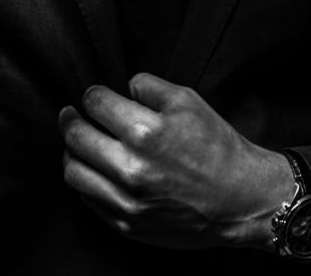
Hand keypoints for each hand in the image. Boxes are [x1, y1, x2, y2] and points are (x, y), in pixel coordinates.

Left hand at [59, 73, 293, 251]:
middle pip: (76, 136)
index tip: (94, 96)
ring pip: (74, 171)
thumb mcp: (188, 100)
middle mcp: (131, 168)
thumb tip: (122, 88)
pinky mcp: (127, 225)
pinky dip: (85, 180)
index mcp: (145, 131)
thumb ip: (148, 86)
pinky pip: (88, 199)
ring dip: (71, 151)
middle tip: (69, 113)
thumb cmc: (217, 148)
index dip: (92, 94)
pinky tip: (94, 170)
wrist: (241, 200)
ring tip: (76, 143)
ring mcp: (127, 201)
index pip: (95, 103)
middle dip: (70, 119)